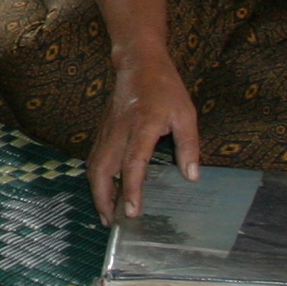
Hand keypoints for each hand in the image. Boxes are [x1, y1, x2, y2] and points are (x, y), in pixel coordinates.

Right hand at [88, 58, 200, 224]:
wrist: (137, 62)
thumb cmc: (165, 87)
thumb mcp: (185, 114)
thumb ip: (189, 146)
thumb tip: (192, 176)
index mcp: (143, 126)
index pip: (133, 163)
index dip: (131, 189)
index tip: (132, 212)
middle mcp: (120, 131)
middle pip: (102, 170)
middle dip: (104, 199)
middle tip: (112, 223)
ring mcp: (107, 130)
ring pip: (94, 166)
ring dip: (98, 192)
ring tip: (107, 213)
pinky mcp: (103, 130)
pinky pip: (94, 158)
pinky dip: (97, 179)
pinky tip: (106, 190)